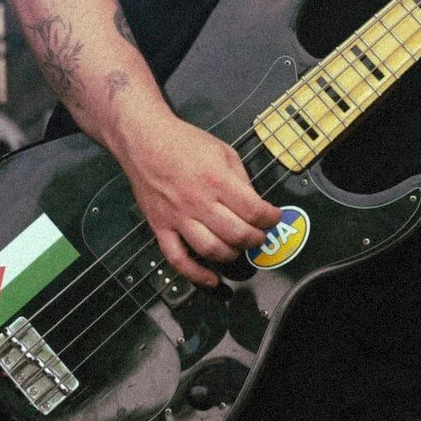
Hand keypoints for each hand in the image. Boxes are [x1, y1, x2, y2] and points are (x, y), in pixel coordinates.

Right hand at [119, 113, 281, 286]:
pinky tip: (211, 278)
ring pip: (211, 250)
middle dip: (256, 239)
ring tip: (239, 247)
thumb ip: (241, 178)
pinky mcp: (160, 227)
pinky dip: (196, 274)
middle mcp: (198, 202)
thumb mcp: (223, 151)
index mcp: (217, 179)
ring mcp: (178, 217)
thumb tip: (255, 203)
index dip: (271, 218)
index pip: (254, 210)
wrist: (145, 141)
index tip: (274, 218)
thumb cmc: (185, 142)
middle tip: (260, 235)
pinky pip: (177, 259)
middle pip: (236, 234)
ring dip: (232, 254)